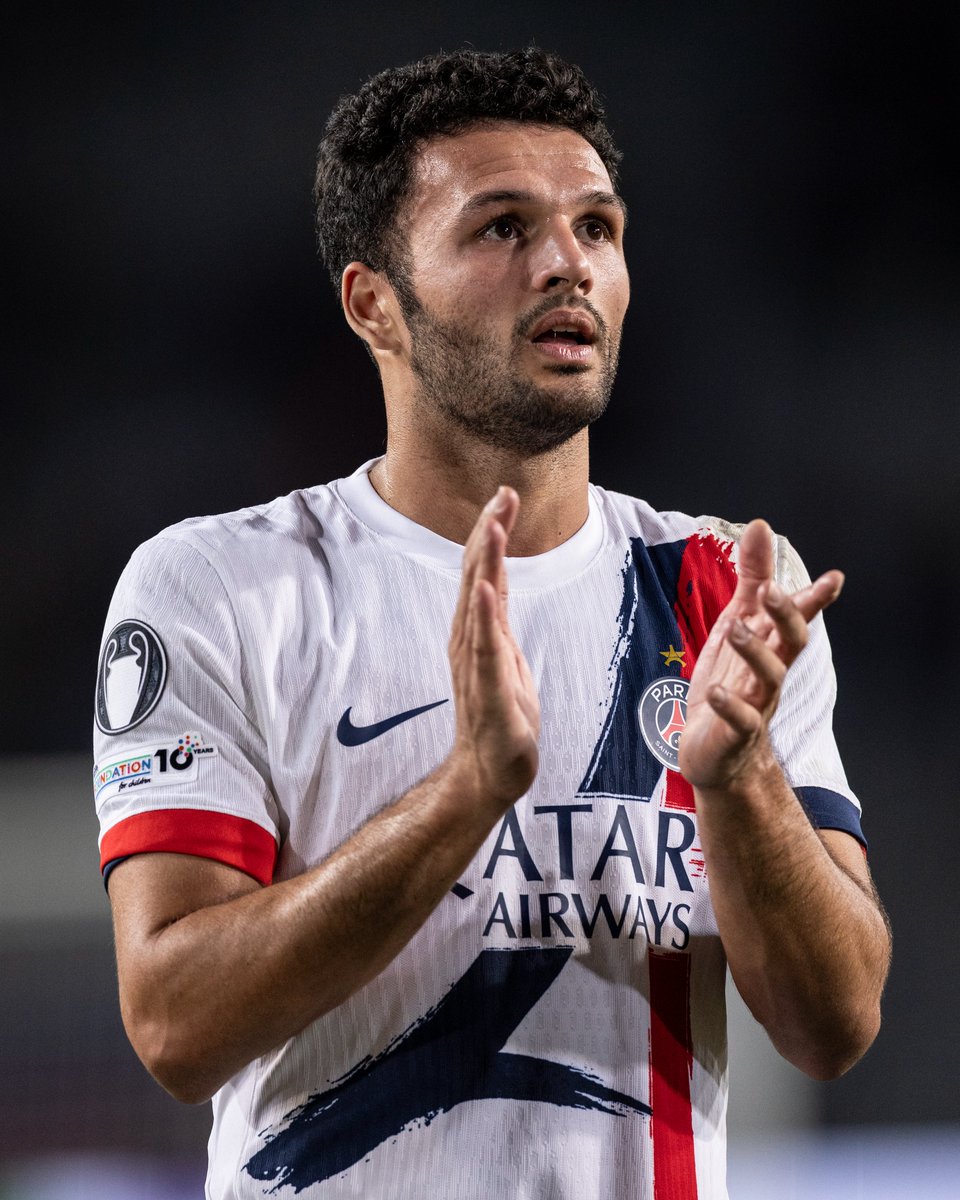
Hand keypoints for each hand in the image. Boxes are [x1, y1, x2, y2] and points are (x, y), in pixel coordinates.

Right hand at [447, 487, 540, 813]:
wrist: (488, 774)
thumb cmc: (500, 718)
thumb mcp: (505, 658)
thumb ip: (496, 620)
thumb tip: (493, 584)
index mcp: (479, 631)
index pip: (484, 571)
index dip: (493, 532)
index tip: (505, 495)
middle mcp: (470, 641)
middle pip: (478, 577)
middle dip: (491, 533)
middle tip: (502, 493)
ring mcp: (477, 665)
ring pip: (480, 604)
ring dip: (486, 563)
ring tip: (493, 526)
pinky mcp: (489, 690)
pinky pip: (485, 648)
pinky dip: (483, 615)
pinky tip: (484, 589)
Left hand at [678, 519, 843, 791]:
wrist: (715, 755)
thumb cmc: (729, 684)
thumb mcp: (736, 624)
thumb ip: (750, 578)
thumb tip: (760, 526)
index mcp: (770, 647)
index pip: (798, 619)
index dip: (815, 599)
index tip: (835, 578)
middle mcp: (770, 674)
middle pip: (791, 643)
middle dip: (787, 617)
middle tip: (773, 590)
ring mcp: (755, 705)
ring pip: (768, 678)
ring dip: (755, 651)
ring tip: (736, 627)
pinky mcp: (734, 735)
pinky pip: (739, 720)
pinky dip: (729, 705)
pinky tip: (715, 691)